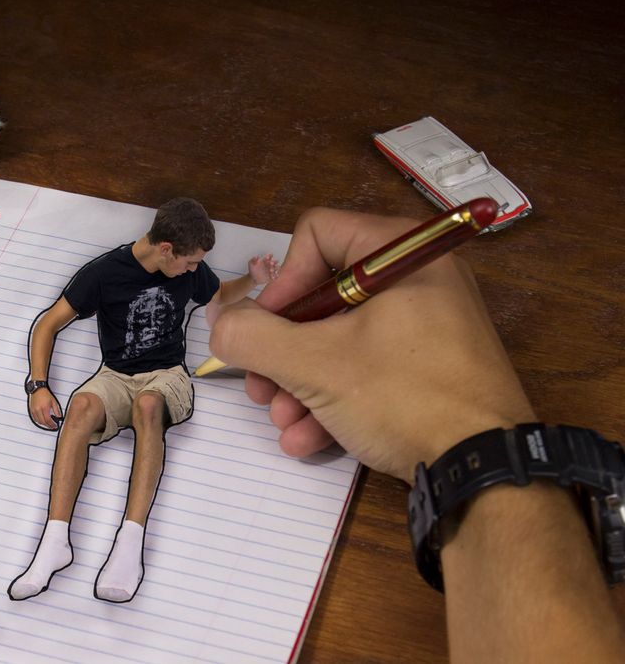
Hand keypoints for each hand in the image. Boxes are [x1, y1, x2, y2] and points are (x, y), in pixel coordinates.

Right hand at [29, 388, 62, 429]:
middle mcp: (38, 410)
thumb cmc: (45, 394)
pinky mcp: (31, 410)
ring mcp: (34, 410)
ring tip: (48, 424)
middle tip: (52, 426)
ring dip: (43, 424)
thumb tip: (59, 417)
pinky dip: (39, 421)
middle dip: (48, 425)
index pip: (48, 420)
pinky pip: (35, 418)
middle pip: (43, 422)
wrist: (37, 389)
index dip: (52, 424)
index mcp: (44, 408)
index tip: (55, 426)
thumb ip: (56, 410)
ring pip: (38, 421)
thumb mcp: (53, 401)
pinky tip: (42, 420)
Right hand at [209, 207, 535, 482]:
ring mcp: (428, 329)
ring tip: (283, 422)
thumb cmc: (404, 396)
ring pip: (340, 340)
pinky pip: (369, 370)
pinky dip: (334, 400)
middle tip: (260, 387)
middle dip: (282, 349)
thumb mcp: (316, 365)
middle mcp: (419, 282)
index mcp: (403, 255)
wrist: (485, 469)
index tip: (263, 329)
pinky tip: (308, 439)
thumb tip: (220, 325)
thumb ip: (254, 337)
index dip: (281, 281)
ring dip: (300, 384)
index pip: (317, 236)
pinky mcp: (431, 372)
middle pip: (323, 296)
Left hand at [247, 253, 279, 285]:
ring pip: (277, 268)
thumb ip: (253, 260)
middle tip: (271, 263)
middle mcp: (269, 265)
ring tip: (271, 270)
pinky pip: (276, 276)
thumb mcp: (251, 264)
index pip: (269, 257)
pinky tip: (272, 277)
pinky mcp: (272, 276)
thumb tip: (256, 256)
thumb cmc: (252, 270)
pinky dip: (275, 276)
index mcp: (265, 261)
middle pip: (275, 262)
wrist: (253, 279)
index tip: (266, 258)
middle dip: (274, 262)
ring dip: (276, 268)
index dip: (269, 256)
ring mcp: (271, 271)